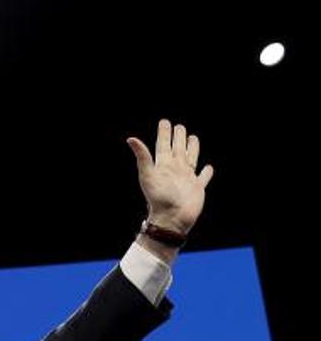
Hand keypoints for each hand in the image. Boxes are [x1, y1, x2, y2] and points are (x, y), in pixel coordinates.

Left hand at [126, 119, 213, 234]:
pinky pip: (203, 178)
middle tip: (179, 126)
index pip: (163, 145)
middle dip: (178, 137)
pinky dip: (206, 173)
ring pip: (191, 159)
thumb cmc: (158, 198)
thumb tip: (130, 138)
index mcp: (164, 165)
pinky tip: (208, 167)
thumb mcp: (147, 174)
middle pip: (177, 149)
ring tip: (193, 138)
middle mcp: (175, 169)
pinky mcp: (197, 188)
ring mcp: (187, 179)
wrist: (171, 218)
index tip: (164, 121)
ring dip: (192, 149)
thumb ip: (142, 156)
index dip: (164, 133)